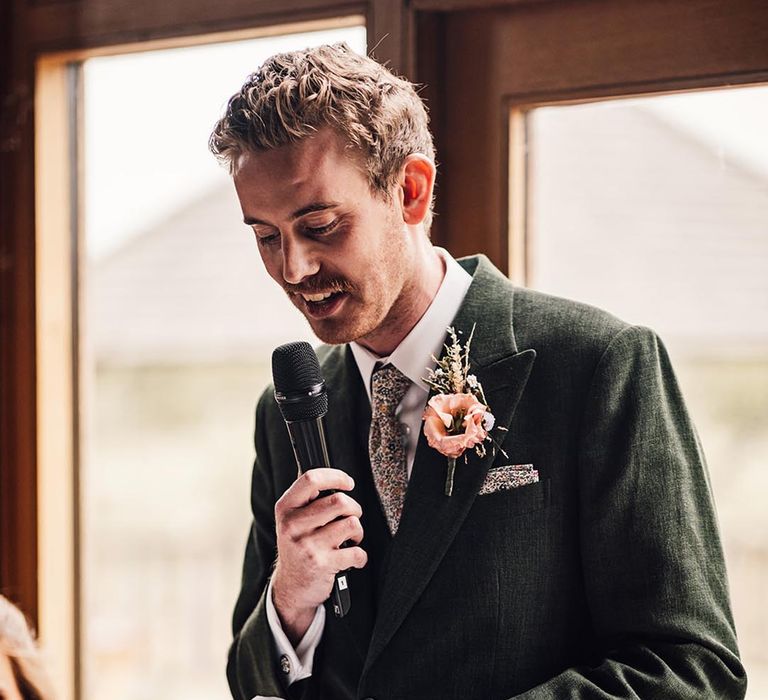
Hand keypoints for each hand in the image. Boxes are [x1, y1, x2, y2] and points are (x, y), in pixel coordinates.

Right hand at [272, 468, 366, 643]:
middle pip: (339, 501)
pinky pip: (356, 551)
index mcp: (286, 509)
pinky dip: (360, 556)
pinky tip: (352, 558)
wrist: (292, 586)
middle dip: (353, 508)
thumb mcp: (291, 520)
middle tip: (350, 516)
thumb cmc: (297, 547)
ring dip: (357, 531)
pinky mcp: (322, 564)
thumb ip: (307, 499)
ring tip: (350, 538)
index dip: (335, 476)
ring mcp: (308, 545)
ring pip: (351, 523)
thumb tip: (333, 477)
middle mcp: (293, 525)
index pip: (311, 480)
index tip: (347, 482)